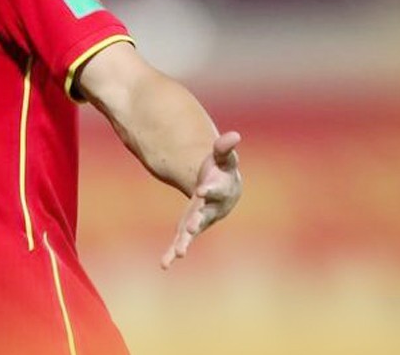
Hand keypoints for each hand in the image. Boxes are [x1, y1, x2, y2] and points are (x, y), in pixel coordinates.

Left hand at [161, 131, 241, 268]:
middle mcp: (212, 208)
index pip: (216, 189)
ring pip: (193, 231)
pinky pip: (182, 240)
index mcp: (220, 190)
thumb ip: (224, 147)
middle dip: (199, 220)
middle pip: (205, 215)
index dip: (210, 189)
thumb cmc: (222, 170)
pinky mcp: (190, 227)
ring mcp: (202, 219)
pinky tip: (164, 264)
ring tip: (179, 252)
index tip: (201, 189)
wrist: (226, 190)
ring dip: (186, 241)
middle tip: (192, 226)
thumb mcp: (223, 157)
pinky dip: (173, 251)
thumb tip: (234, 135)